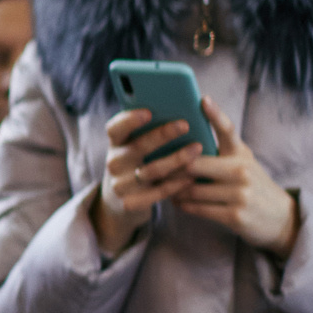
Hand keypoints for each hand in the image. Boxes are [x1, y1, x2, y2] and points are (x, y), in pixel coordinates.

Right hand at [88, 106, 202, 256]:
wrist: (118, 200)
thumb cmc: (136, 163)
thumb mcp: (133, 147)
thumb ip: (148, 131)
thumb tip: (179, 109)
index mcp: (115, 143)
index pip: (116, 128)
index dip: (129, 120)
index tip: (148, 112)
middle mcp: (114, 162)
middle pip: (138, 147)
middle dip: (162, 134)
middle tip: (185, 125)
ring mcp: (121, 184)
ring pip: (152, 170)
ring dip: (176, 158)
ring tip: (197, 148)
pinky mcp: (130, 202)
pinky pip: (157, 192)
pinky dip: (176, 184)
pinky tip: (192, 177)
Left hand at [177, 98, 299, 255]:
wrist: (280, 217)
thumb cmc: (251, 184)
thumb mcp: (242, 162)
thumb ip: (220, 150)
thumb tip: (182, 137)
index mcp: (241, 154)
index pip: (228, 130)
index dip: (216, 114)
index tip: (203, 99)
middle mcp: (242, 170)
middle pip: (194, 164)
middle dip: (171, 168)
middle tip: (152, 167)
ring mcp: (240, 194)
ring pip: (192, 189)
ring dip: (173, 189)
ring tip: (163, 186)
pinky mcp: (235, 215)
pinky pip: (198, 208)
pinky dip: (183, 204)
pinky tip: (176, 201)